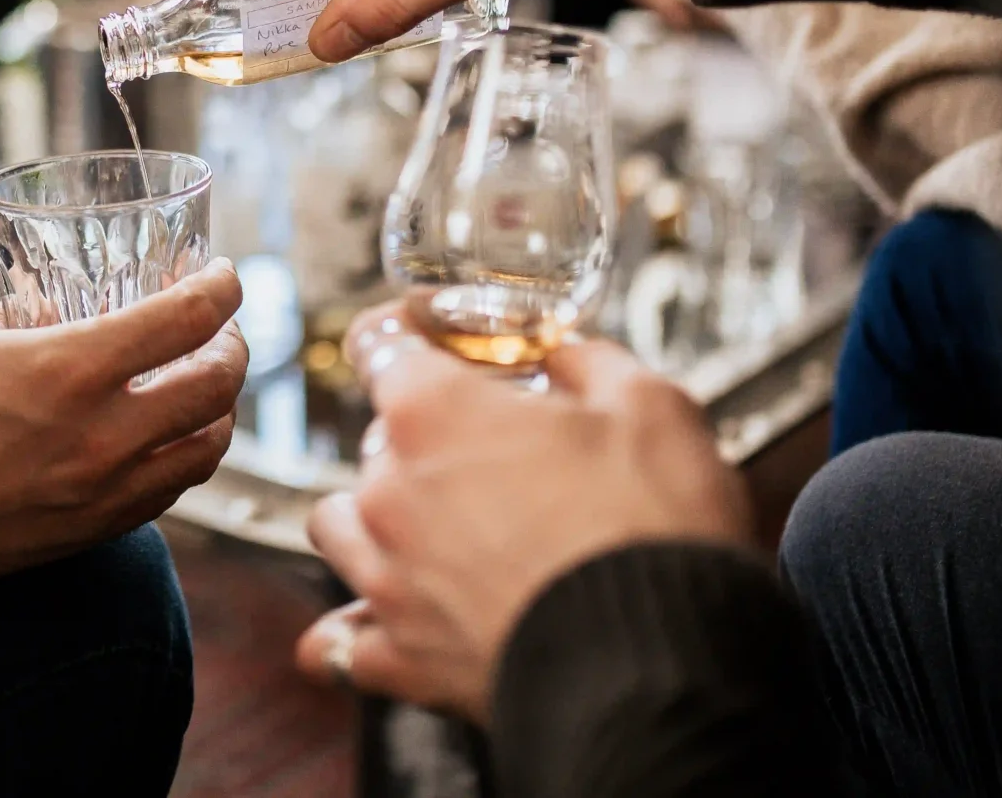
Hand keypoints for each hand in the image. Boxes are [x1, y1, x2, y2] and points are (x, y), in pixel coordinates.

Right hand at [0, 260, 247, 672]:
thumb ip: (20, 319)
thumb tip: (60, 311)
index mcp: (67, 370)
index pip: (185, 320)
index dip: (220, 289)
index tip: (224, 276)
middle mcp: (101, 435)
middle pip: (216, 387)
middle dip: (232, 347)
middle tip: (220, 329)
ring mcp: (101, 492)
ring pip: (206, 449)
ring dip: (218, 409)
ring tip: (201, 384)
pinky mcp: (90, 531)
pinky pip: (169, 491)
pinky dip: (183, 455)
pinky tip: (164, 436)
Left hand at [294, 306, 752, 719]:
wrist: (662, 669)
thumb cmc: (654, 531)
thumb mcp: (650, 406)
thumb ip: (589, 364)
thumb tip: (566, 357)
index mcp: (434, 412)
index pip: (381, 342)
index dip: (406, 331)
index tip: (425, 333)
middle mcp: (389, 490)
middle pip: (376, 440)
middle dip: (428, 438)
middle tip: (495, 454)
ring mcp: (385, 579)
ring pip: (338, 528)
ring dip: (375, 521)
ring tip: (429, 530)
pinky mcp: (401, 660)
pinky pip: (341, 644)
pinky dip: (356, 633)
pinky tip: (382, 627)